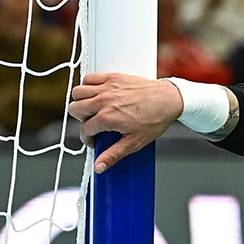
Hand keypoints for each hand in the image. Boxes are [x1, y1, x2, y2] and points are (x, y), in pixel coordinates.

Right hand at [68, 73, 184, 172]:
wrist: (168, 99)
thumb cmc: (155, 120)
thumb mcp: (134, 143)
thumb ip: (113, 155)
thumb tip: (99, 167)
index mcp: (107, 118)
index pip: (84, 129)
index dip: (87, 138)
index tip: (95, 140)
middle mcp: (104, 101)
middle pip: (74, 108)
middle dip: (81, 119)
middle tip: (93, 123)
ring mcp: (107, 87)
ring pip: (78, 92)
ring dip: (82, 101)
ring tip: (93, 109)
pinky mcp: (112, 77)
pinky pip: (89, 78)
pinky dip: (88, 85)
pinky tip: (97, 94)